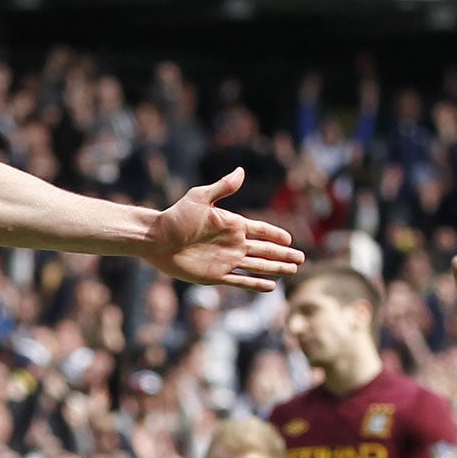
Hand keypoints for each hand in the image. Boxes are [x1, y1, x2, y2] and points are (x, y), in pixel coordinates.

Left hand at [143, 170, 302, 295]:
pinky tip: (271, 286)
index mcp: (232, 225)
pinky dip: (256, 284)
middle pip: (264, 251)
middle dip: (283, 255)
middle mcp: (232, 243)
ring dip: (275, 269)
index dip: (276, 235)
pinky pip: (241, 281)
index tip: (290, 239)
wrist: (155, 239)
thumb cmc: (175, 217)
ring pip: (257, 266)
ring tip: (292, 271)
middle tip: (301, 259)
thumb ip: (223, 188)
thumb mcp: (199, 198)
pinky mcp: (214, 276)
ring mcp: (225, 260)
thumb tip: (241, 171)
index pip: (261, 231)